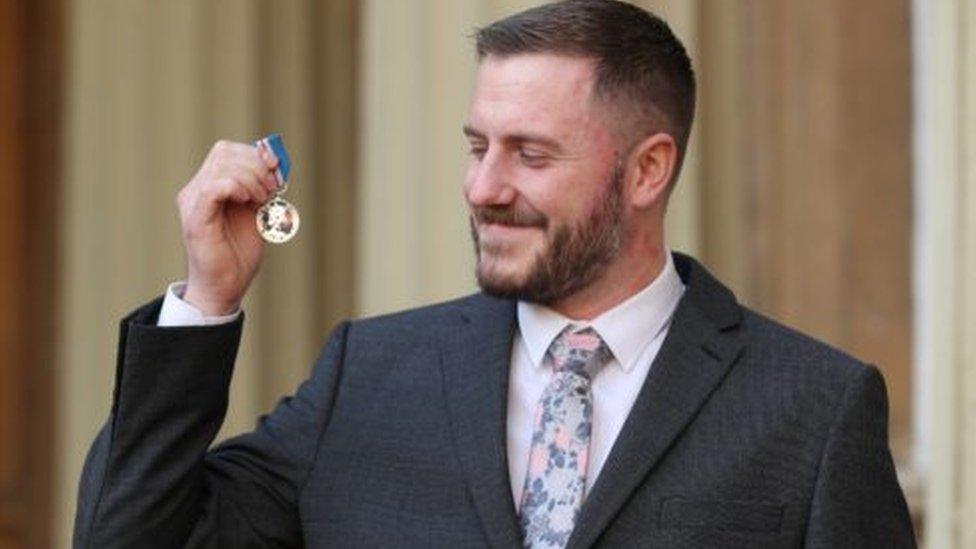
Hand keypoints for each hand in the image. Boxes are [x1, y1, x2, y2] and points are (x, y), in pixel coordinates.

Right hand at [176, 140, 279, 314]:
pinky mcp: (196, 218)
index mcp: (208, 185)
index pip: (227, 150)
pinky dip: (236, 187)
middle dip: (256, 166)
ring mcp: (193, 202)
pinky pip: (213, 188)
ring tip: (261, 201)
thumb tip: (273, 161)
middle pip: (224, 152)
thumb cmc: (238, 252)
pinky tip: (248, 202)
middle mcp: (196, 190)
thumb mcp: (256, 212)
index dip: (254, 154)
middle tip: (271, 190)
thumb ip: (261, 187)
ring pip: (221, 166)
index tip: (276, 170)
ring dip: (250, 179)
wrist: (226, 285)